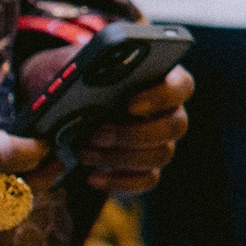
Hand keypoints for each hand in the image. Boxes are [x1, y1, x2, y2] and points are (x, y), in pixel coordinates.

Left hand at [70, 65, 193, 196]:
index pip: (181, 86)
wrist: (63, 109)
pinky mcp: (147, 170)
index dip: (162, 96)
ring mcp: (161, 143)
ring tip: (84, 153)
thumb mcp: (72, 64)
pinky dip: (118, 182)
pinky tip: (91, 177)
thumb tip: (83, 71)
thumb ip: (80, 62)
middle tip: (97, 134)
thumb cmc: (75, 80)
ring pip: (160, 155)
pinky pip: (146, 181)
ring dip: (120, 157)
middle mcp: (169, 112)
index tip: (129, 104)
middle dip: (134, 134)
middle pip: (176, 126)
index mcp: (162, 78)